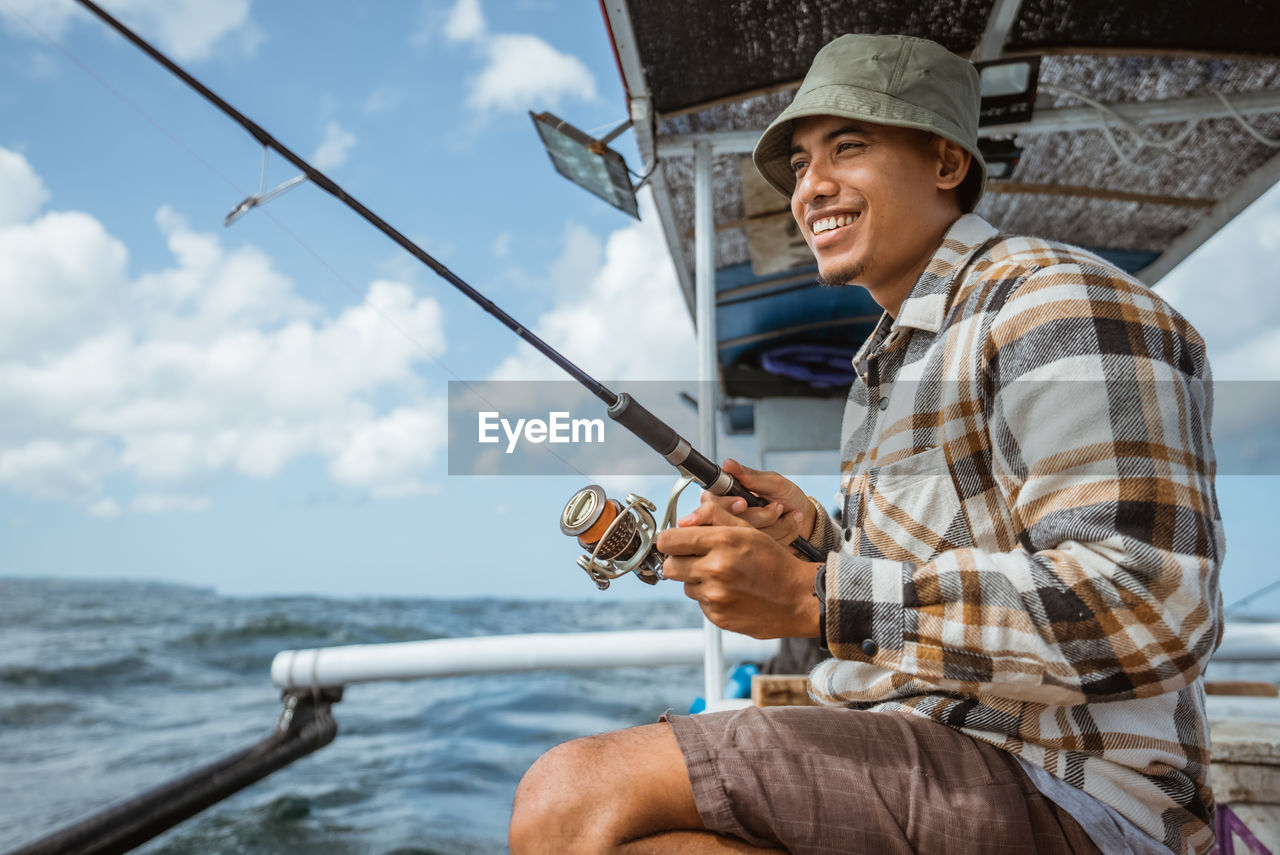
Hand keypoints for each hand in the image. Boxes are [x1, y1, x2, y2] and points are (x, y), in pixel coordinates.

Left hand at [657, 500, 821, 638]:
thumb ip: (714, 519)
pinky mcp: (717, 616)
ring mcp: (715, 596)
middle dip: (679, 561)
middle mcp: (715, 569)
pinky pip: (700, 603)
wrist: (798, 598)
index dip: (670, 540)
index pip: (669, 541)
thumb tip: (684, 519)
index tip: (676, 542)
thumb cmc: (775, 562)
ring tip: (723, 576)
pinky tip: (730, 591)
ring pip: (685, 585)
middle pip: (669, 566)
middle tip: (697, 559)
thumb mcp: (748, 531)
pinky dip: (710, 597)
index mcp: (722, 542)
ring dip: (697, 580)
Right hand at [681, 459, 815, 547]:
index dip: (726, 505)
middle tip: (778, 508)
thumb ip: (750, 476)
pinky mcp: (749, 550)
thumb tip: (728, 464)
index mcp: (726, 495)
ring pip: (743, 537)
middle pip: (725, 522)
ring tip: (785, 514)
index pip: (711, 501)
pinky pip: (756, 549)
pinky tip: (786, 527)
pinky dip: (778, 537)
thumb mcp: (773, 482)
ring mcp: (737, 535)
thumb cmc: (788, 497)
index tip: (743, 504)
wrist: (806, 520)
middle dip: (757, 516)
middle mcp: (727, 516)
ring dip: (772, 525)